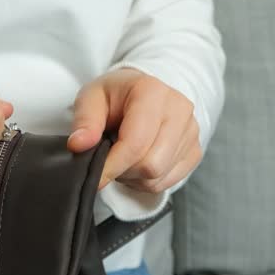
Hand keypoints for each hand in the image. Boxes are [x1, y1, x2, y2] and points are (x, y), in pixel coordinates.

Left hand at [67, 68, 200, 191]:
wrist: (144, 93)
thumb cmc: (117, 96)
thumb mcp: (92, 98)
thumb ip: (84, 121)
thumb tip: (78, 145)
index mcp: (152, 92)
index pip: (135, 143)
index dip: (112, 166)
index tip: (95, 176)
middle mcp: (179, 110)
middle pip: (151, 165)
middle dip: (123, 171)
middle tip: (109, 160)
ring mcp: (191, 131)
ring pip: (159, 177)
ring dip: (134, 177)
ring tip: (123, 159)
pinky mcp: (195, 150)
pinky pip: (169, 181)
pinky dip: (148, 180)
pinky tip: (138, 163)